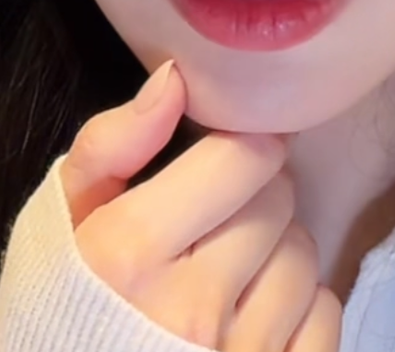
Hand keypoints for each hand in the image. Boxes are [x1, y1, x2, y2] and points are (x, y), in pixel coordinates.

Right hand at [59, 61, 341, 351]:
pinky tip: (257, 304)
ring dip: (279, 246)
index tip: (227, 153)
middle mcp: (190, 308)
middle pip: (278, 202)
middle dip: (256, 191)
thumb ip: (115, 139)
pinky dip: (302, 301)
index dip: (240, 144)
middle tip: (222, 210)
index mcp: (131, 252)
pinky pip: (326, 315)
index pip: (240, 160)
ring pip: (306, 257)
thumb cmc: (68, 288)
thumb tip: (176, 79)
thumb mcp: (70, 208)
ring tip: (235, 260)